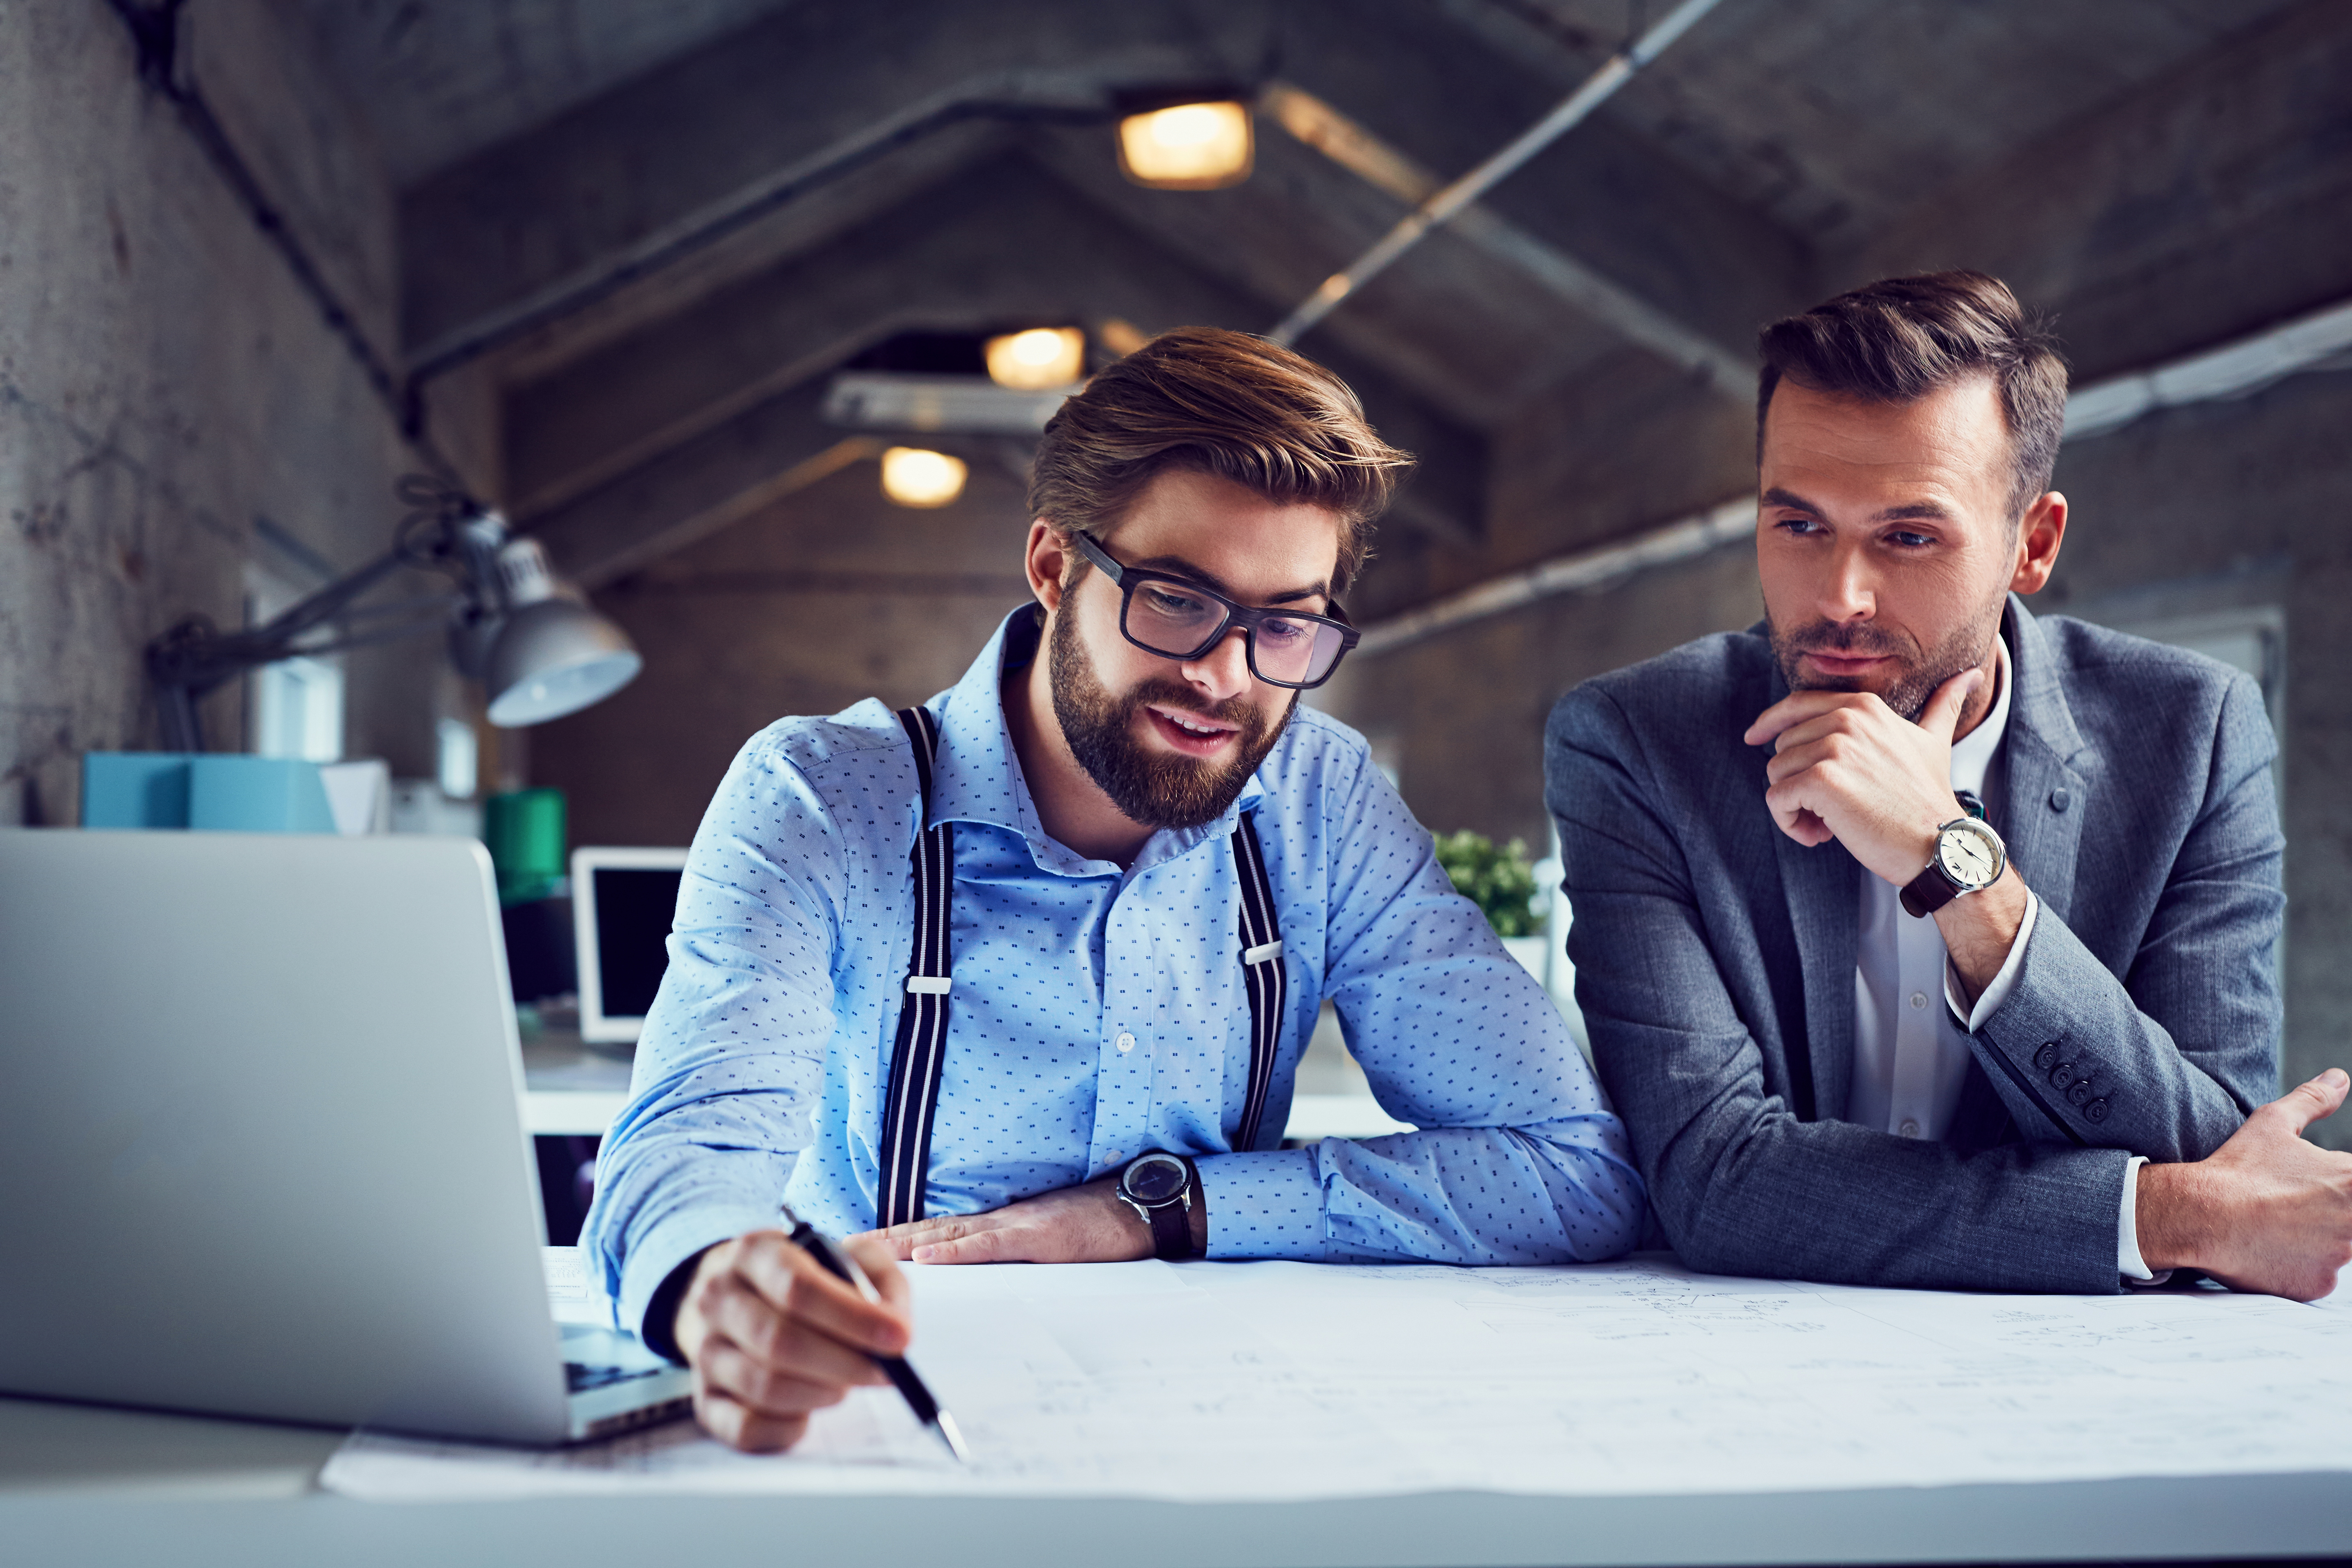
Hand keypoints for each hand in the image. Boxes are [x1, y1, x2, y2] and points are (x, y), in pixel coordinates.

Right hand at [671, 1229, 910, 1451]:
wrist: (734, 1294)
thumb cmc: (801, 1279)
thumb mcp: (844, 1257)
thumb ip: (880, 1280)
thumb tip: (896, 1328)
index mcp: (754, 1253)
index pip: (798, 1287)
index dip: (854, 1318)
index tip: (900, 1339)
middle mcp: (718, 1298)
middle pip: (780, 1341)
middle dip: (845, 1363)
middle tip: (884, 1371)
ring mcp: (705, 1351)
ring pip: (764, 1387)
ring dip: (821, 1393)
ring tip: (846, 1383)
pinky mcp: (704, 1398)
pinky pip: (744, 1428)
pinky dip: (787, 1428)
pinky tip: (809, 1411)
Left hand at [865, 1173, 1199, 1263]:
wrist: (1143, 1206)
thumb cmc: (1100, 1225)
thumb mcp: (1047, 1239)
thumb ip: (1010, 1250)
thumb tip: (975, 1266)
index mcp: (999, 1223)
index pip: (936, 1229)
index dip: (894, 1238)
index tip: (853, 1248)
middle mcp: (999, 1220)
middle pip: (929, 1228)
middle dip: (882, 1242)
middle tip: (836, 1252)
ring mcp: (1017, 1226)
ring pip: (949, 1233)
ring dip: (904, 1244)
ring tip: (863, 1254)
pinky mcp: (1039, 1238)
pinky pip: (991, 1245)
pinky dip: (957, 1251)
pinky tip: (928, 1256)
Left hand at [1743, 668, 1983, 886]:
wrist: (1938, 843)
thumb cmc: (1929, 798)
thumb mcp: (1934, 741)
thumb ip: (1943, 705)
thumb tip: (1970, 674)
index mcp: (1864, 705)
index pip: (1796, 705)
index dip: (1770, 723)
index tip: (1753, 737)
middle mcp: (1847, 719)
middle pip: (1783, 745)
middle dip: (1798, 780)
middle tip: (1831, 808)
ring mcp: (1834, 747)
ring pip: (1776, 773)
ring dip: (1795, 806)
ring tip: (1829, 823)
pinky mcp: (1821, 780)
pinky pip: (1776, 799)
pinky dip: (1789, 822)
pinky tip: (1819, 835)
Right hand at [2136, 1069, 2351, 1299]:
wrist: (2200, 1214)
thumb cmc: (2238, 1167)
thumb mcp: (2274, 1122)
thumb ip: (2314, 1100)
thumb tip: (2339, 1078)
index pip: (2351, 1183)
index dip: (2333, 1185)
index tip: (2303, 1189)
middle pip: (2348, 1217)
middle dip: (2327, 1212)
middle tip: (2288, 1207)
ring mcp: (2341, 1256)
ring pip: (2339, 1247)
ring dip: (2316, 1239)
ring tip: (2277, 1226)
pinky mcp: (2320, 1284)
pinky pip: (2319, 1276)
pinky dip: (2300, 1266)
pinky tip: (2271, 1249)